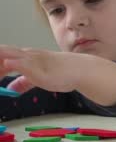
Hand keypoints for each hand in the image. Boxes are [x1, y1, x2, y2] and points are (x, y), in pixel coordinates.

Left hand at [0, 45, 115, 105]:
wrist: (81, 70)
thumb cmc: (64, 73)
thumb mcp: (38, 78)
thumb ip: (24, 82)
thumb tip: (11, 89)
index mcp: (26, 56)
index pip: (2, 56)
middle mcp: (26, 55)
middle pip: (1, 52)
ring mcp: (31, 60)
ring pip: (6, 55)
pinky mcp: (37, 68)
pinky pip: (20, 63)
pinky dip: (10, 64)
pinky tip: (6, 65)